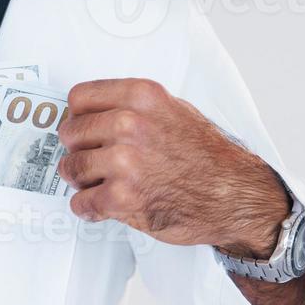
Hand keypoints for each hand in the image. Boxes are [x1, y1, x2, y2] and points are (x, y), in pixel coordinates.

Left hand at [56, 78, 289, 257]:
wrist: (234, 196)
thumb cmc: (208, 157)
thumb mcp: (175, 110)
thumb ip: (135, 107)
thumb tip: (98, 112)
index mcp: (141, 97)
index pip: (79, 98)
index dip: (78, 117)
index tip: (82, 128)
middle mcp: (130, 124)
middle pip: (70, 132)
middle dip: (78, 149)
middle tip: (91, 160)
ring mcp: (124, 162)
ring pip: (72, 167)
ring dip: (80, 180)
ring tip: (97, 183)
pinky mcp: (122, 198)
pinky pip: (81, 202)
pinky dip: (87, 208)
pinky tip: (100, 205)